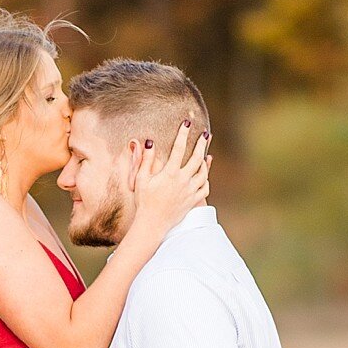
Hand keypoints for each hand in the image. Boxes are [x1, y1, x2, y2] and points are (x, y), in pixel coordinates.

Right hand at [131, 119, 210, 241]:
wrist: (152, 224)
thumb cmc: (144, 201)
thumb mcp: (141, 179)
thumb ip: (146, 160)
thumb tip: (149, 142)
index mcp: (170, 173)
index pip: (179, 148)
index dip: (183, 134)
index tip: (187, 123)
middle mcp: (183, 181)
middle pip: (197, 158)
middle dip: (202, 144)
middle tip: (205, 135)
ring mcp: (189, 191)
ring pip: (203, 173)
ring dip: (205, 162)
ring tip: (206, 154)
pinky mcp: (192, 201)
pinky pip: (204, 188)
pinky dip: (205, 179)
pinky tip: (204, 175)